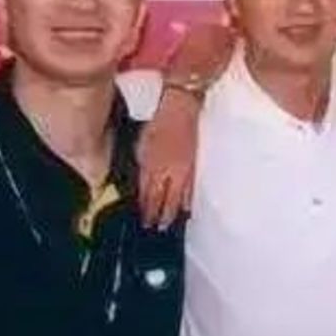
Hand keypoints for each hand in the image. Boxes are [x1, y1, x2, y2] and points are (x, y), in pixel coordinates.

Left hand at [137, 90, 202, 229]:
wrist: (181, 109)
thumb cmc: (159, 122)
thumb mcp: (141, 143)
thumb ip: (142, 165)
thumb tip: (142, 179)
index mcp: (151, 165)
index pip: (147, 193)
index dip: (145, 209)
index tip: (143, 220)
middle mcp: (167, 172)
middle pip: (162, 200)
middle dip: (157, 215)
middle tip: (155, 227)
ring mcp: (182, 170)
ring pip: (177, 197)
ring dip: (172, 212)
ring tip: (168, 223)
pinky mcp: (193, 165)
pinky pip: (190, 188)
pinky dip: (187, 200)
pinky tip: (187, 208)